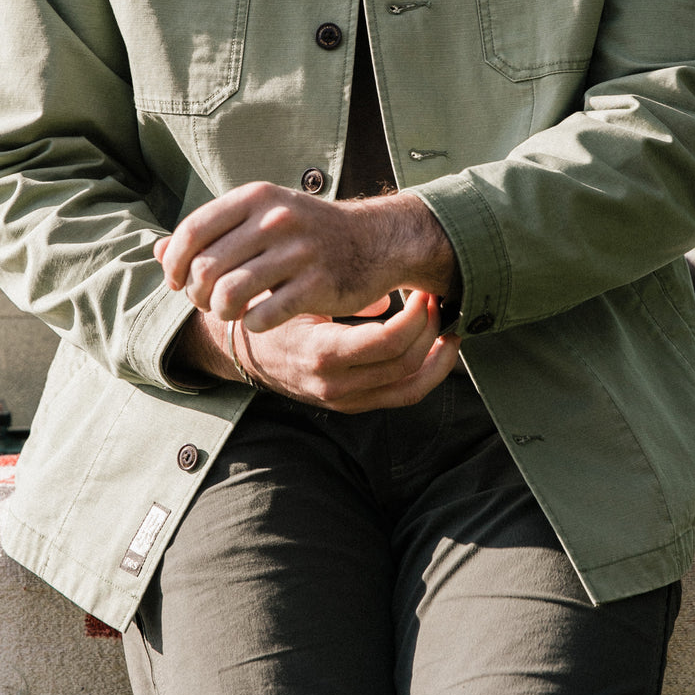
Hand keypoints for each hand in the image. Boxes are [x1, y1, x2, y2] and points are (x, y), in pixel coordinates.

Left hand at [155, 181, 455, 333]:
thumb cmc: (307, 231)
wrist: (375, 241)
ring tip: (230, 312)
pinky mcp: (319, 284)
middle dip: (197, 293)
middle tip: (208, 302)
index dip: (174, 263)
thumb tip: (156, 252)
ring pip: (229, 294)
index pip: (193, 231)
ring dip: (221, 312)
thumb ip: (212, 232)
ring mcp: (300, 251)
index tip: (176, 281)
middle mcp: (277, 219)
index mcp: (257, 197)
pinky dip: (252, 324)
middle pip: (207, 267)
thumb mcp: (261, 216)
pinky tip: (260, 319)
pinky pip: (262, 316)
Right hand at [173, 289, 460, 411]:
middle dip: (430, 327)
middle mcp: (335, 385)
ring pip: (411, 387)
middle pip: (405, 363)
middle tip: (434, 296)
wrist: (246, 351)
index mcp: (320, 354)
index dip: (416, 317)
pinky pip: (403, 395)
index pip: (386, 343)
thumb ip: (338, 292)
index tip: (421, 291)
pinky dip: (429, 372)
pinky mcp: (353, 404)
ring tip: (448, 323)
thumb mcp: (296, 295)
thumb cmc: (271, 311)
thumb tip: (383, 299)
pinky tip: (438, 346)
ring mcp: (345, 400)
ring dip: (438, 354)